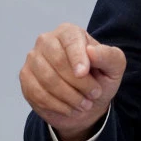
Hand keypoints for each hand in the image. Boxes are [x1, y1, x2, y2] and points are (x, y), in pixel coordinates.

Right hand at [19, 23, 126, 140]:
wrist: (85, 101)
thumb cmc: (101, 78)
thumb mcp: (114, 66)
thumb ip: (108, 56)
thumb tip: (91, 51)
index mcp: (69, 32)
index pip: (70, 41)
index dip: (77, 57)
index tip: (84, 73)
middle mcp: (47, 41)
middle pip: (57, 62)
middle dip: (78, 82)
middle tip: (94, 94)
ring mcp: (33, 59)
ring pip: (47, 79)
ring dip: (69, 96)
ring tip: (85, 104)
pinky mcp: (25, 78)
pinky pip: (37, 93)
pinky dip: (56, 105)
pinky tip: (70, 109)